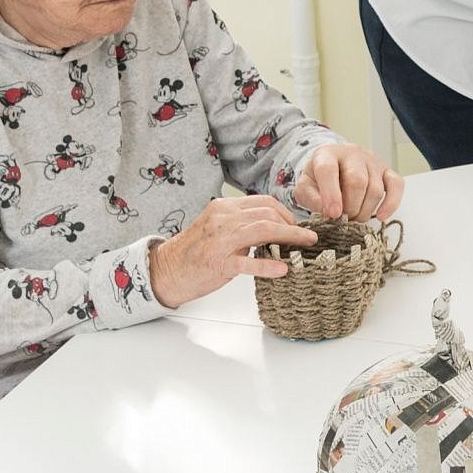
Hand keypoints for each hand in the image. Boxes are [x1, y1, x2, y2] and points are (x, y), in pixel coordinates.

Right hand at [149, 195, 319, 306]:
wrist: (165, 270)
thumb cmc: (195, 251)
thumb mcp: (219, 228)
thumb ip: (243, 224)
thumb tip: (275, 228)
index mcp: (224, 208)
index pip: (264, 202)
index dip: (286, 213)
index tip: (297, 224)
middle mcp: (222, 219)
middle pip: (268, 214)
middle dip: (293, 225)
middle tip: (307, 237)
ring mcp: (220, 241)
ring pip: (262, 231)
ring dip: (289, 237)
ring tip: (305, 245)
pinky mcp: (217, 263)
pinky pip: (247, 263)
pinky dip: (267, 265)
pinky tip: (283, 269)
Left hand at [294, 143, 404, 220]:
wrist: (334, 166)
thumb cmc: (319, 179)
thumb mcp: (305, 187)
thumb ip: (310, 198)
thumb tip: (328, 211)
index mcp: (327, 154)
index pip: (329, 170)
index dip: (331, 194)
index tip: (333, 214)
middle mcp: (352, 154)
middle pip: (357, 181)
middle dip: (351, 207)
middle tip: (344, 220)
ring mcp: (372, 161)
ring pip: (376, 188)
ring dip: (365, 210)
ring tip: (355, 219)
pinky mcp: (387, 170)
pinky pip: (396, 185)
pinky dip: (391, 204)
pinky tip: (381, 217)